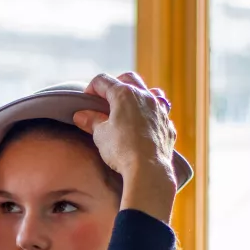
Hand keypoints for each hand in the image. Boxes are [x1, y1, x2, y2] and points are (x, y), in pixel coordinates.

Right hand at [72, 72, 177, 221]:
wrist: (148, 170)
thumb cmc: (121, 150)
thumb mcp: (100, 135)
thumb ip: (92, 121)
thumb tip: (80, 115)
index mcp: (124, 94)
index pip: (103, 81)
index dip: (91, 89)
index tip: (85, 101)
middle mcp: (145, 96)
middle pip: (129, 79)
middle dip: (115, 85)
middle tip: (106, 100)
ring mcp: (160, 110)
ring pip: (150, 92)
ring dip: (138, 97)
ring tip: (129, 109)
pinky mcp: (168, 126)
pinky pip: (159, 113)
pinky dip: (150, 115)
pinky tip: (144, 127)